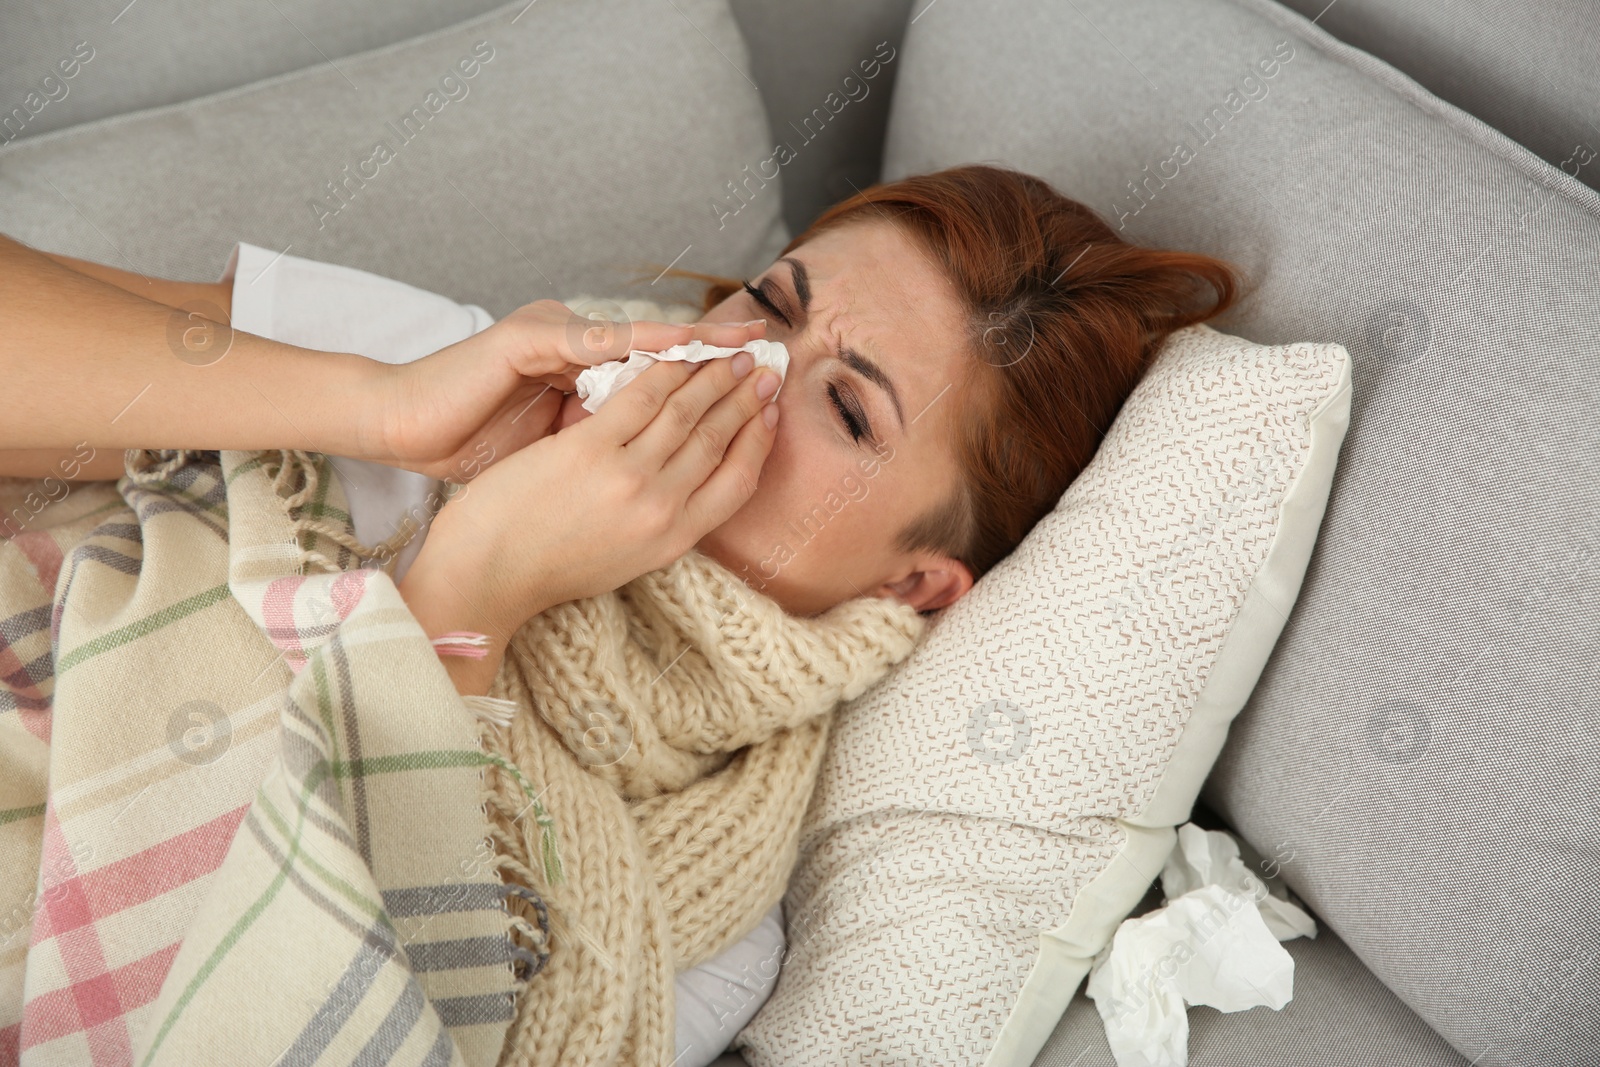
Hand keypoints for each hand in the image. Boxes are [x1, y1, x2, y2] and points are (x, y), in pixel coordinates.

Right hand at [363, 299, 766, 479]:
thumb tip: (664, 470)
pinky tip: (682, 344)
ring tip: (742, 342)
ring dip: (695, 340)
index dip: (712, 381)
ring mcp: (554, 335)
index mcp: (586, 377)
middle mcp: (578, 346)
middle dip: (721, 356)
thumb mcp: (561, 456)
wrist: (410, 431)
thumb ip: (609, 449)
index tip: (764, 387)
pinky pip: (595, 337)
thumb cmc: (482, 449)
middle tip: (773, 350)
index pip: (663, 379)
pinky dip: (641, 339)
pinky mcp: (528, 335)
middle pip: (665, 351)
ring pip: (639, 336)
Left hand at [398, 348, 782, 644]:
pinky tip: (679, 351)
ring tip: (735, 354)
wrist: (487, 573)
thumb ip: (656, 524)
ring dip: (715, 376)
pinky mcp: (590, 451)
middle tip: (766, 368)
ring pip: (687, 412)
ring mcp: (628, 478)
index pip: (738, 482)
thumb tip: (682, 490)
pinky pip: (639, 397)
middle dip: (747, 397)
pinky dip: (663, 369)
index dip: (760, 440)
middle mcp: (661, 510)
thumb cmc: (547, 568)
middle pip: (719, 440)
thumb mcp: (623, 560)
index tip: (770, 412)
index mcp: (673, 540)